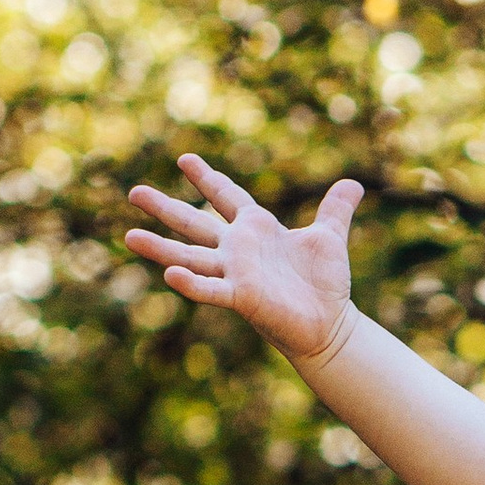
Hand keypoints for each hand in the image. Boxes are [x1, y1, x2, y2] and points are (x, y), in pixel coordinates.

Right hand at [123, 154, 362, 373]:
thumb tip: (354, 183)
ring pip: (190, 258)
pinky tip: (168, 274)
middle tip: (133, 192)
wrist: (330, 324)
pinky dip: (191, 284)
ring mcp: (236, 274)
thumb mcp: (330, 237)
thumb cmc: (324, 284)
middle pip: (194, 224)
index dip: (208, 179)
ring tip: (129, 237)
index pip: (227, 197)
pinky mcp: (242, 297)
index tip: (185, 160)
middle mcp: (239, 250)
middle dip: (165, 208)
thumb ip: (336, 209)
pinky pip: (212, 290)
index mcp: (256, 230)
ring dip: (160, 249)